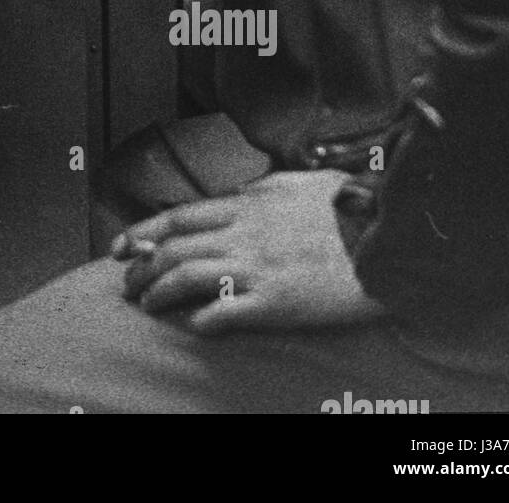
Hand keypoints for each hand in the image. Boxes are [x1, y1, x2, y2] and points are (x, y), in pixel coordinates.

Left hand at [111, 170, 386, 333]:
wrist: (389, 236)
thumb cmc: (348, 207)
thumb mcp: (297, 184)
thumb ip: (260, 191)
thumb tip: (236, 197)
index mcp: (247, 205)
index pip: (177, 217)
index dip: (142, 233)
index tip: (119, 247)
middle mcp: (243, 234)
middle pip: (173, 248)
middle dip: (141, 268)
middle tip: (126, 284)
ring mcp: (257, 267)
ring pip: (187, 277)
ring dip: (159, 293)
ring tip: (147, 305)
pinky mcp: (277, 301)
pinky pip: (225, 312)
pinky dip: (201, 320)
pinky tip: (192, 325)